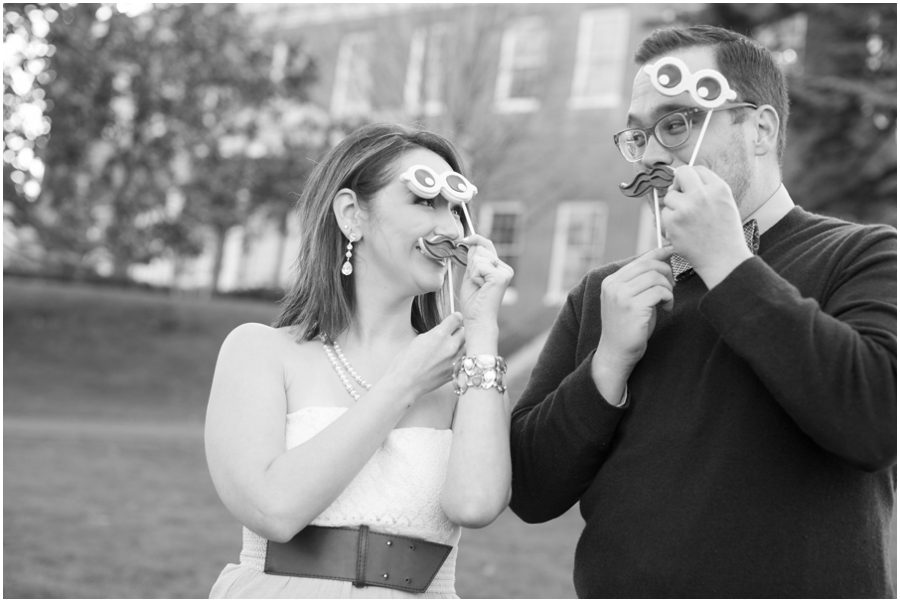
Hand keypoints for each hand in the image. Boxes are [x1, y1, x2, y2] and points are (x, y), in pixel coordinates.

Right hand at [383, 312, 465, 399]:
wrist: (405, 383)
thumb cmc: (406, 361)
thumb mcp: (418, 340)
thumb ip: (434, 334)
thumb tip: (442, 332)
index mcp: (440, 334)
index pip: (456, 319)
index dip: (455, 317)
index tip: (455, 318)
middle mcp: (450, 346)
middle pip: (464, 332)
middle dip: (458, 331)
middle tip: (452, 334)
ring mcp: (454, 360)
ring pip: (466, 346)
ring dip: (461, 345)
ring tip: (452, 348)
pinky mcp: (455, 372)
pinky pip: (463, 361)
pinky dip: (459, 358)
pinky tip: (451, 360)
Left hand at [457, 235, 513, 345]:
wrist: (477, 319)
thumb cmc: (473, 301)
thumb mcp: (471, 275)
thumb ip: (473, 260)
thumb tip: (472, 242)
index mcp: (500, 268)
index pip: (488, 245)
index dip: (476, 239)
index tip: (464, 239)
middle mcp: (505, 269)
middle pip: (481, 250)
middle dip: (471, 264)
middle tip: (475, 282)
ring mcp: (505, 272)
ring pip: (478, 257)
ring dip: (472, 272)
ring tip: (478, 286)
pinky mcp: (500, 276)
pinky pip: (479, 266)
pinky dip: (474, 276)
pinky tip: (480, 288)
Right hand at [596, 246, 674, 373]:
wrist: (617, 352)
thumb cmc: (628, 327)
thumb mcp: (630, 299)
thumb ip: (640, 282)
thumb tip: (661, 261)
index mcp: (611, 281)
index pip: (639, 259)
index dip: (658, 252)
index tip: (672, 250)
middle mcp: (613, 285)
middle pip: (649, 265)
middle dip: (666, 272)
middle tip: (671, 287)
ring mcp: (621, 295)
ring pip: (655, 277)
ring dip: (668, 288)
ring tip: (667, 301)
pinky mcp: (632, 306)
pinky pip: (659, 292)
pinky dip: (668, 298)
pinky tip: (666, 308)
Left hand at [662, 166, 752, 287]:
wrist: (724, 260)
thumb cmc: (725, 234)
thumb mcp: (725, 204)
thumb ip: (708, 189)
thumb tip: (685, 179)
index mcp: (719, 188)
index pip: (697, 169)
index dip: (690, 177)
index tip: (688, 185)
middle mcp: (702, 194)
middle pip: (681, 173)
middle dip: (678, 183)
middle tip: (681, 196)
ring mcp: (686, 208)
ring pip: (670, 196)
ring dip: (674, 207)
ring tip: (688, 222)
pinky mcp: (673, 221)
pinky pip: (664, 214)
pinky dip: (670, 222)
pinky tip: (683, 231)